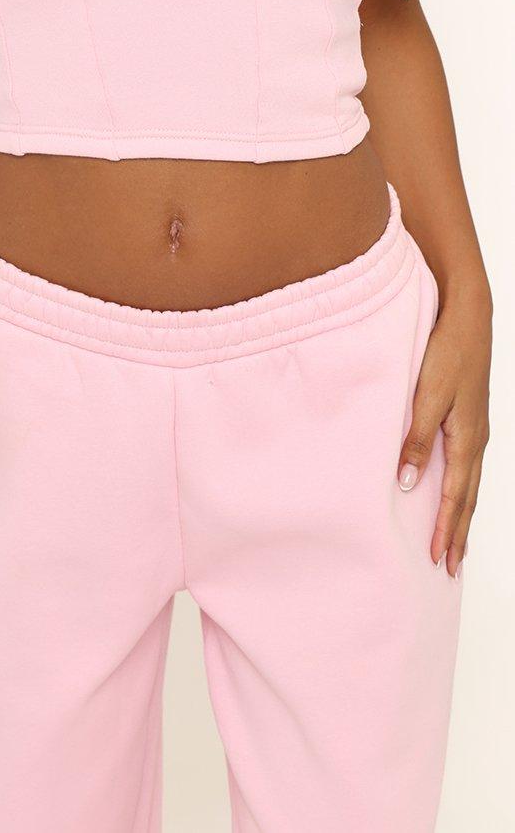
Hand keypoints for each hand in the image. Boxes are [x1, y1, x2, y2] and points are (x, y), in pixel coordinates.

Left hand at [397, 288, 491, 576]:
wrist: (467, 316)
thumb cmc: (446, 353)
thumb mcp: (426, 396)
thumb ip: (416, 439)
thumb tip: (406, 483)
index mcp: (466, 440)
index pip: (456, 498)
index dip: (446, 531)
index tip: (438, 561)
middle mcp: (475, 439)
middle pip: (468, 498)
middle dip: (458, 533)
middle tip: (450, 566)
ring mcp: (475, 427)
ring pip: (469, 482)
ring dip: (462, 513)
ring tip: (454, 538)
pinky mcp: (469, 416)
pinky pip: (466, 464)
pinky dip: (461, 487)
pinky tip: (451, 488)